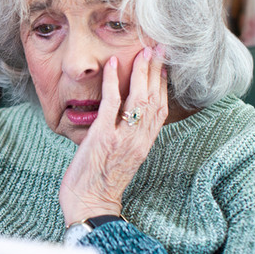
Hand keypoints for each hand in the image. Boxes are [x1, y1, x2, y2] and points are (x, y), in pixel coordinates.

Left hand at [59, 46, 167, 223]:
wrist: (90, 205)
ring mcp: (122, 137)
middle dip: (157, 71)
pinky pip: (111, 103)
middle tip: (159, 48)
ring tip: (143, 51)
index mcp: (144, 144)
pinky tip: (112, 64)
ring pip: (138, 98)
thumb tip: (122, 119)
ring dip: (141, 71)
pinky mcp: (103, 136)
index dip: (163, 85)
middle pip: (154, 99)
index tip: (164, 65)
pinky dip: (112, 81)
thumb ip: (126, 138)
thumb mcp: (121, 159)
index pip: (160, 109)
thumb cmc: (100, 184)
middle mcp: (138, 139)